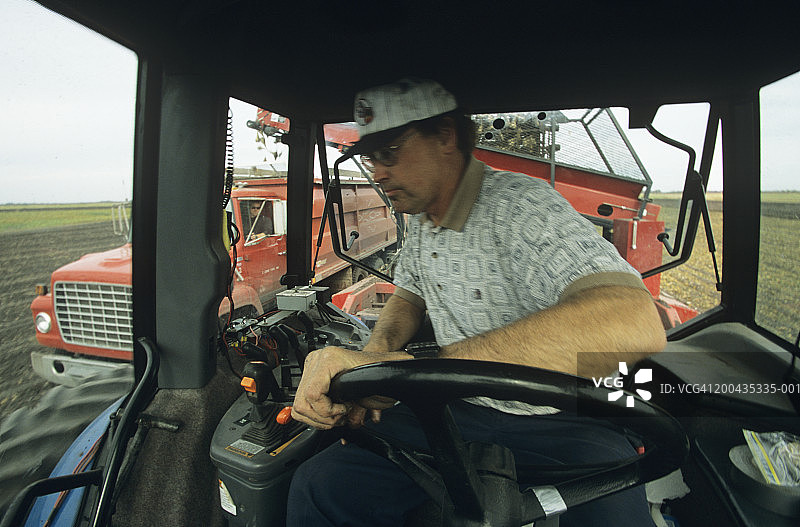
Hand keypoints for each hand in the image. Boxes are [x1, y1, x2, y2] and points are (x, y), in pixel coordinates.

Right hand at [291, 346, 410, 429]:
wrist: (378, 364)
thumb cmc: (379, 368)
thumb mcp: (378, 377)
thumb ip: (372, 386)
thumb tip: (374, 392)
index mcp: (329, 358)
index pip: (313, 394)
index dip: (328, 410)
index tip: (344, 409)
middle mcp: (317, 361)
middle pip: (303, 403)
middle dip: (323, 417)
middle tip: (341, 416)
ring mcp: (311, 369)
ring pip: (299, 407)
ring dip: (318, 419)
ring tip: (337, 415)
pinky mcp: (310, 378)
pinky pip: (300, 405)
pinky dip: (314, 416)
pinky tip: (331, 412)